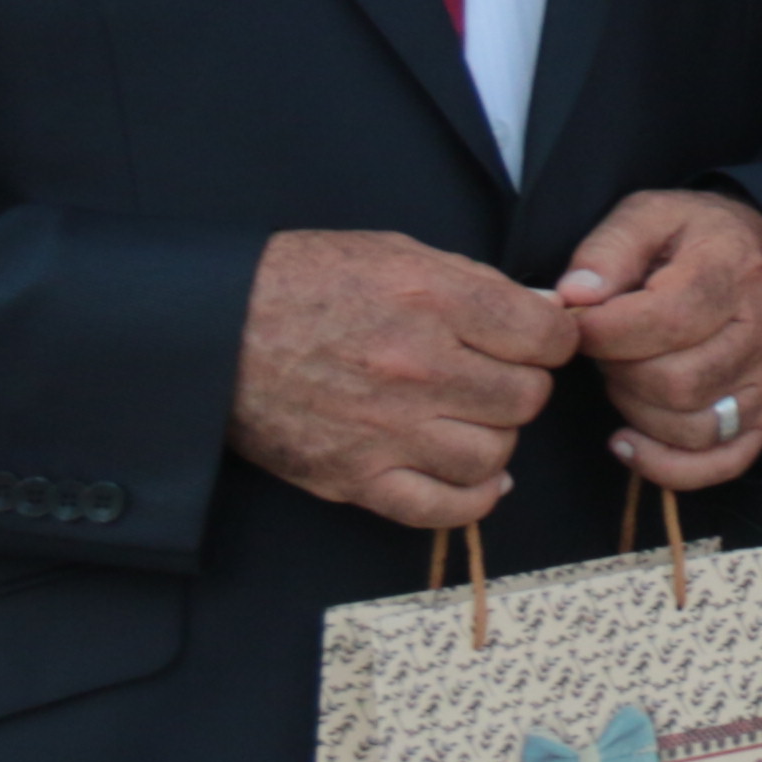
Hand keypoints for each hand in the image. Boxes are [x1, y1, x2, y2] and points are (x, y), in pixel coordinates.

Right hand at [231, 230, 577, 528]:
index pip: (549, 338)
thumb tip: (549, 314)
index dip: (552, 339)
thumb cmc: (306, 281)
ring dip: (492, 437)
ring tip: (466, 417)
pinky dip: (471, 497)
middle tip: (490, 376)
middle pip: (526, 398)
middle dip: (519, 385)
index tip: (534, 341)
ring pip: (494, 453)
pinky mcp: (352, 476)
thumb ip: (479, 284)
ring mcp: (386, 429)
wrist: (209, 328)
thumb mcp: (398, 254)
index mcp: (434, 301)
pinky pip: (442, 507)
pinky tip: (474, 475)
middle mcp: (417, 368)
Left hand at [557, 188, 761, 490]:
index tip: (579, 322)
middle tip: (607, 348)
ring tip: (625, 377)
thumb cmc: (700, 238)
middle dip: (620, 371)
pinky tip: (628, 440)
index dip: (602, 332)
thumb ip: (608, 249)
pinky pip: (721, 463)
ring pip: (693, 426)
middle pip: (677, 382)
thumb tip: (574, 297)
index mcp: (734, 271)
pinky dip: (666, 464)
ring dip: (637, 411)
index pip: (665, 321)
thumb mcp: (651, 216)